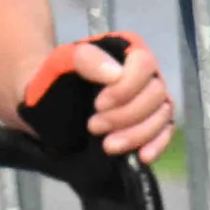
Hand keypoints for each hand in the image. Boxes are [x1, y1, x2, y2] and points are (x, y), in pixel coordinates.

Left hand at [22, 31, 174, 165]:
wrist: (45, 107)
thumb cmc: (53, 82)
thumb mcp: (60, 64)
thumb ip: (85, 60)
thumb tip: (116, 73)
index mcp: (126, 52)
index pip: (143, 64)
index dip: (126, 87)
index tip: (98, 104)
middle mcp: (145, 75)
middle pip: (155, 93)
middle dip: (126, 115)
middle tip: (94, 127)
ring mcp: (150, 100)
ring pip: (162, 115)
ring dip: (137, 133)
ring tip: (108, 146)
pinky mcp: (151, 123)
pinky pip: (165, 132)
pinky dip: (157, 144)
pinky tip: (142, 156)